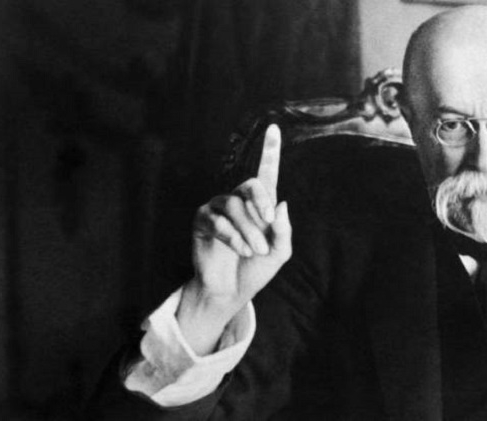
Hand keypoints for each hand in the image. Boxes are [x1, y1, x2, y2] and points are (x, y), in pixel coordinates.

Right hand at [178, 124, 291, 354]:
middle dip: (261, 205)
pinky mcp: (203, 221)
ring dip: (248, 229)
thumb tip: (281, 202)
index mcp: (261, 205)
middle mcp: (239, 201)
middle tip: (267, 225)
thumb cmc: (256, 269)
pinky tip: (240, 250)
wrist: (232, 291)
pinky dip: (232, 236)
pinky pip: (218, 220)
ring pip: (234, 205)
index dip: (270, 150)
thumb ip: (283, 230)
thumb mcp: (279, 252)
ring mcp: (218, 209)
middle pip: (250, 185)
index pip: (266, 173)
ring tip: (255, 250)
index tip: (274, 128)